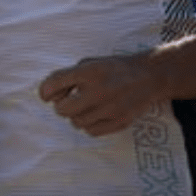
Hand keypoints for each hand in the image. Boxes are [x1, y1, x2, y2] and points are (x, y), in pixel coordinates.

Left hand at [39, 54, 162, 136]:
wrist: (149, 76)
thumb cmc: (114, 69)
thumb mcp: (90, 63)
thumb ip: (68, 76)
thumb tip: (48, 94)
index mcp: (89, 71)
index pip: (54, 84)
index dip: (45, 91)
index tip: (47, 95)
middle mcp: (98, 90)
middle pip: (62, 110)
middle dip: (61, 106)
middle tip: (69, 101)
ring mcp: (110, 108)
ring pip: (76, 122)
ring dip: (76, 115)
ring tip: (87, 106)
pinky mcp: (119, 122)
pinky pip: (91, 131)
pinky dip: (89, 125)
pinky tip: (96, 114)